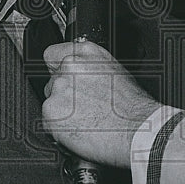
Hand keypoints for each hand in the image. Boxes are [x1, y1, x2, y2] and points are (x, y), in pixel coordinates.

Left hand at [42, 40, 160, 168]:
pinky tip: (80, 130)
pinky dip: (59, 129)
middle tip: (83, 108)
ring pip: (50, 101)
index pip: (53, 54)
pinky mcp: (51, 111)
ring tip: (85, 121)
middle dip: (63, 95)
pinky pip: (48, 122)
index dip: (57, 70)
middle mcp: (70, 65)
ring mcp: (59, 88)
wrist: (136, 131)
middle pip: (52, 81)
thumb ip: (91, 68)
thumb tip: (81, 75)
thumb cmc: (133, 107)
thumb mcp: (115, 72)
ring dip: (62, 112)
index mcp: (86, 52)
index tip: (62, 80)